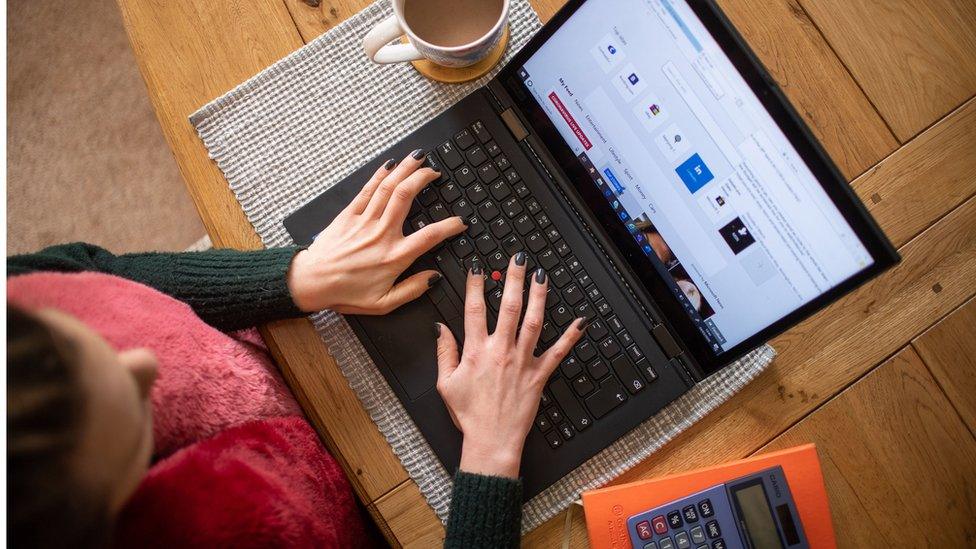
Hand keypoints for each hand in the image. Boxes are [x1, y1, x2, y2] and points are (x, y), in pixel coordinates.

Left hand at [287, 150, 465, 313]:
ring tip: (418, 158)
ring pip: (388, 188)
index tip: (460, 221)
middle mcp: (381, 234)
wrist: (311, 282)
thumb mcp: (383, 303)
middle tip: (435, 172)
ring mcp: (364, 221)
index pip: (430, 235)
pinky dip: (380, 175)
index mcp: (394, 257)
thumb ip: (412, 290)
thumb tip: (434, 278)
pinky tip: (390, 165)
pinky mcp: (348, 215)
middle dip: (423, 178)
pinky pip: (367, 190)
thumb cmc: (345, 293)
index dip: (449, 226)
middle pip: (406, 196)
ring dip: (405, 169)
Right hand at [434, 253, 586, 477]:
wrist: (491, 442)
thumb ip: (444, 352)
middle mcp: (501, 351)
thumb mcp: (445, 384)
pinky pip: (558, 353)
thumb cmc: (469, 415)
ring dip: (539, 296)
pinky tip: (581, 321)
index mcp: (476, 351)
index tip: (477, 266)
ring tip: (542, 276)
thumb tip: (441, 328)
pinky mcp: (539, 376)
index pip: (474, 309)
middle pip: (509, 307)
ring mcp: (522, 362)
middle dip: (513, 279)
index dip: (475, 284)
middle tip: (518, 258)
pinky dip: (571, 337)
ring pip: (534, 322)